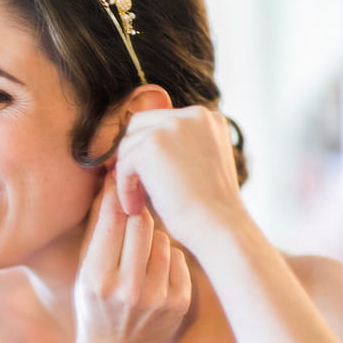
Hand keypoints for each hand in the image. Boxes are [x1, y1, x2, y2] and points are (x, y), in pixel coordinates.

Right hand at [74, 172, 190, 342]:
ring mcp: (156, 298)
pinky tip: (155, 271)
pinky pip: (178, 258)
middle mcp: (127, 290)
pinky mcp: (179, 303)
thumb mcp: (85, 269)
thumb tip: (110, 179)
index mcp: (97, 278)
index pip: (113, 219)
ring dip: (153, 237)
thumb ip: (98, 227)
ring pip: (163, 238)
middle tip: (132, 216)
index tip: (120, 182)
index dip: (118, 195)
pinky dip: (168, 258)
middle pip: (141, 223)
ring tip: (141, 252)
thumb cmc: (96, 303)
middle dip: (136, 215)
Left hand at [115, 105, 243, 250]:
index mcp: (207, 118)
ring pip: (129, 146)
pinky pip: (124, 164)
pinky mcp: (152, 145)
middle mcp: (192, 115)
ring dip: (128, 176)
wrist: (218, 227)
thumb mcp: (200, 167)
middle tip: (132, 184)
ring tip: (138, 204)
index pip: (162, 121)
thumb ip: (179, 148)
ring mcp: (171, 126)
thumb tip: (141, 144)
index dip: (148, 148)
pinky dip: (125, 188)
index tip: (147, 177)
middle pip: (140, 124)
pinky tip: (136, 208)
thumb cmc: (210, 208)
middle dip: (132, 154)